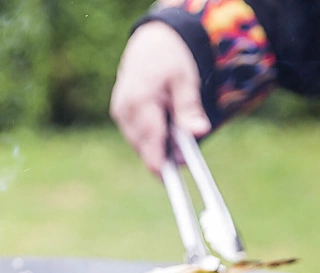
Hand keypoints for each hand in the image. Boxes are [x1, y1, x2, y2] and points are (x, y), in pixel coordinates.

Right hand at [110, 22, 210, 176]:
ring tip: (178, 135)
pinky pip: (137, 136)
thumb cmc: (171, 60)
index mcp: (139, 100)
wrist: (150, 43)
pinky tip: (165, 128)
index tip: (167, 180)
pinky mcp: (120, 116)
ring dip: (158, 146)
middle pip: (144, 146)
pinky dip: (152, 138)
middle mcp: (124, 109)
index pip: (150, 139)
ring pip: (140, 143)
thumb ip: (189, 108)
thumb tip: (199, 133)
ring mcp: (119, 113)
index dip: (159, 162)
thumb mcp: (186, 80)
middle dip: (164, 154)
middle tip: (186, 157)